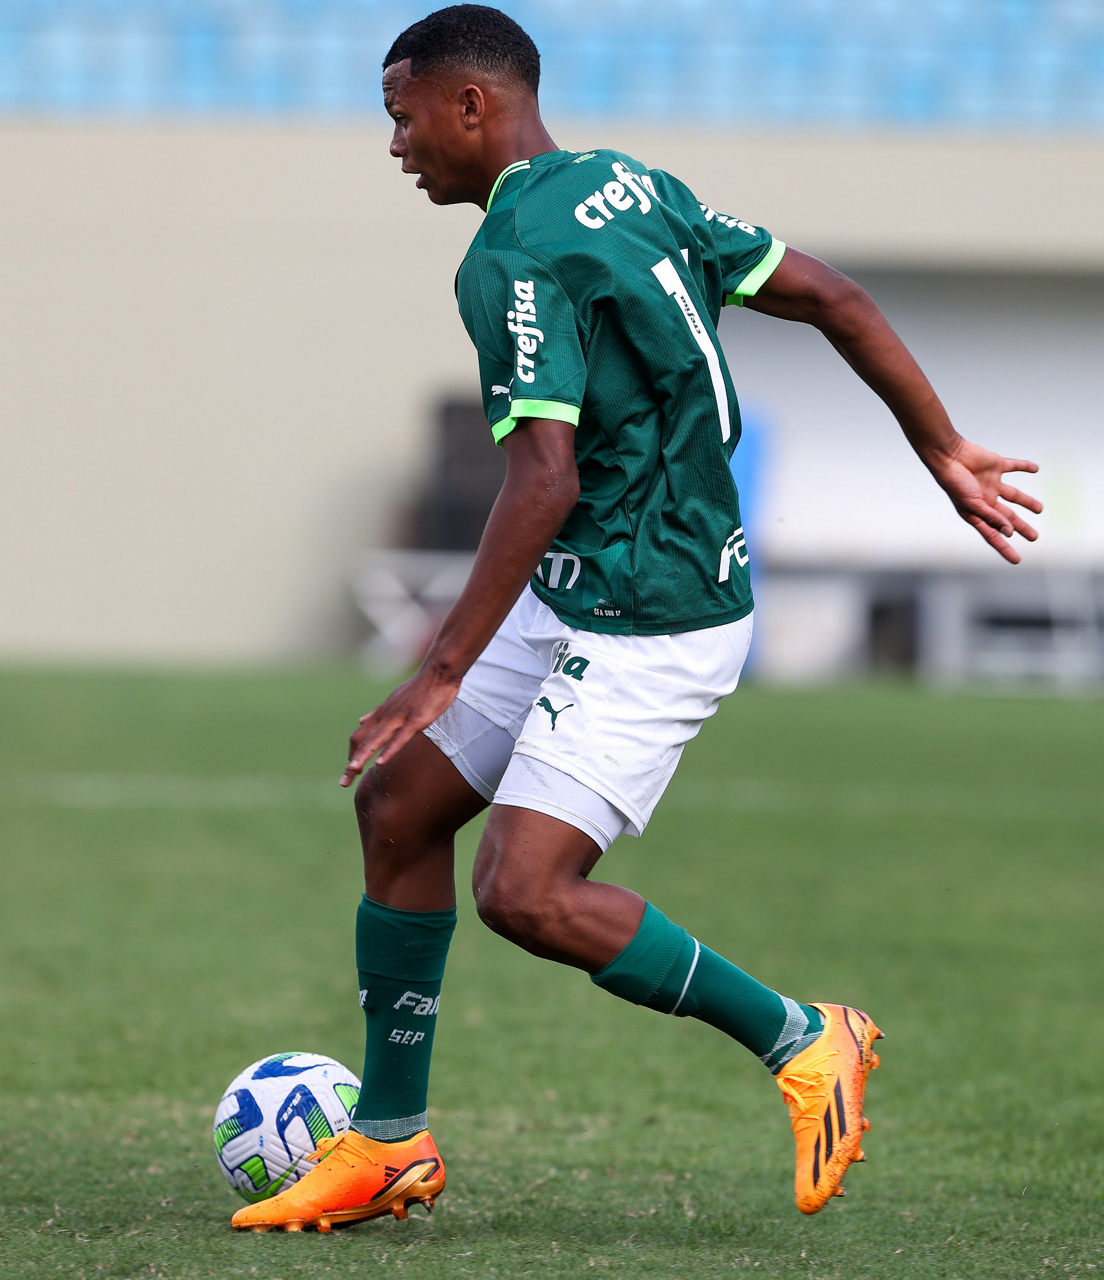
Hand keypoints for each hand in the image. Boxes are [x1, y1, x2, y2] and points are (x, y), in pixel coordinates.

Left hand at [341, 667, 459, 786]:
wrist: (437, 672)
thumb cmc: (419, 687)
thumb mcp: (392, 699)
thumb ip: (376, 713)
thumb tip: (361, 721)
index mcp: (381, 714)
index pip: (360, 737)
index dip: (353, 754)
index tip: (350, 770)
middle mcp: (385, 716)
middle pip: (362, 741)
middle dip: (352, 763)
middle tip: (344, 782)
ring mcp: (400, 718)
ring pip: (376, 740)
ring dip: (363, 757)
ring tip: (352, 772)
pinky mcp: (416, 720)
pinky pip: (400, 737)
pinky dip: (389, 750)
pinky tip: (381, 762)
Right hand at [925, 437, 1041, 563]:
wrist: (949, 456)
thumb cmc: (953, 482)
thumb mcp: (973, 504)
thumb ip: (992, 517)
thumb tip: (1009, 531)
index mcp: (976, 512)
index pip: (993, 533)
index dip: (1005, 547)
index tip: (1017, 560)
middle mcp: (985, 499)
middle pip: (1007, 516)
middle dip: (1021, 527)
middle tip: (1033, 537)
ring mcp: (991, 483)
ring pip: (1014, 495)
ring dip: (1027, 502)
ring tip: (1039, 509)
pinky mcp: (995, 466)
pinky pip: (1014, 467)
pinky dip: (1025, 466)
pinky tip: (1035, 468)